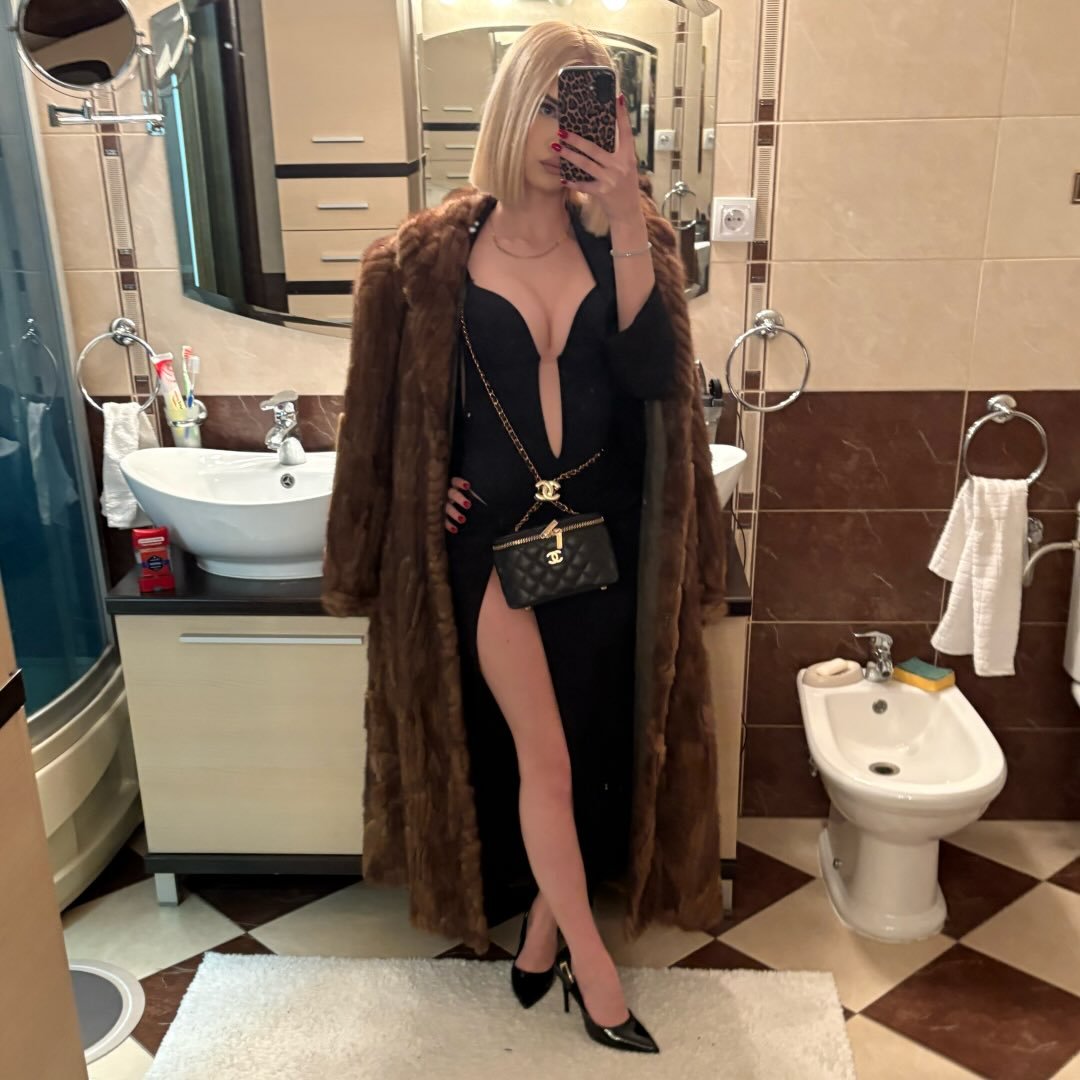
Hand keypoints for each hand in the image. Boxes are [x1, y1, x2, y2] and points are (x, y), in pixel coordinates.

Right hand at [445, 476, 470, 533]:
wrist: (440, 503)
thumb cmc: (458, 496)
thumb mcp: (464, 492)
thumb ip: (471, 493)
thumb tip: (483, 499)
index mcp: (452, 485)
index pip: (455, 481)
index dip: (460, 483)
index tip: (467, 486)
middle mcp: (446, 493)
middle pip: (452, 494)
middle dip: (459, 499)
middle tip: (468, 505)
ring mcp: (442, 504)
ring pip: (447, 508)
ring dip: (454, 513)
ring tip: (462, 519)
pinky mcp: (440, 514)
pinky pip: (443, 520)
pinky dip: (449, 525)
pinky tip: (455, 530)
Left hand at [555, 94, 642, 225]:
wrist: (628, 213)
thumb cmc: (625, 188)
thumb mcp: (627, 168)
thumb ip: (617, 154)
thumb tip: (600, 137)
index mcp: (629, 157)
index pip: (626, 132)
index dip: (622, 115)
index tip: (618, 98)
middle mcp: (620, 166)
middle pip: (595, 149)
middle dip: (577, 140)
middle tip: (563, 131)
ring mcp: (611, 179)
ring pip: (586, 164)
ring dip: (569, 156)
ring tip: (556, 148)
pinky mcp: (602, 192)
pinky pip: (583, 185)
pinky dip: (572, 182)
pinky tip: (562, 178)